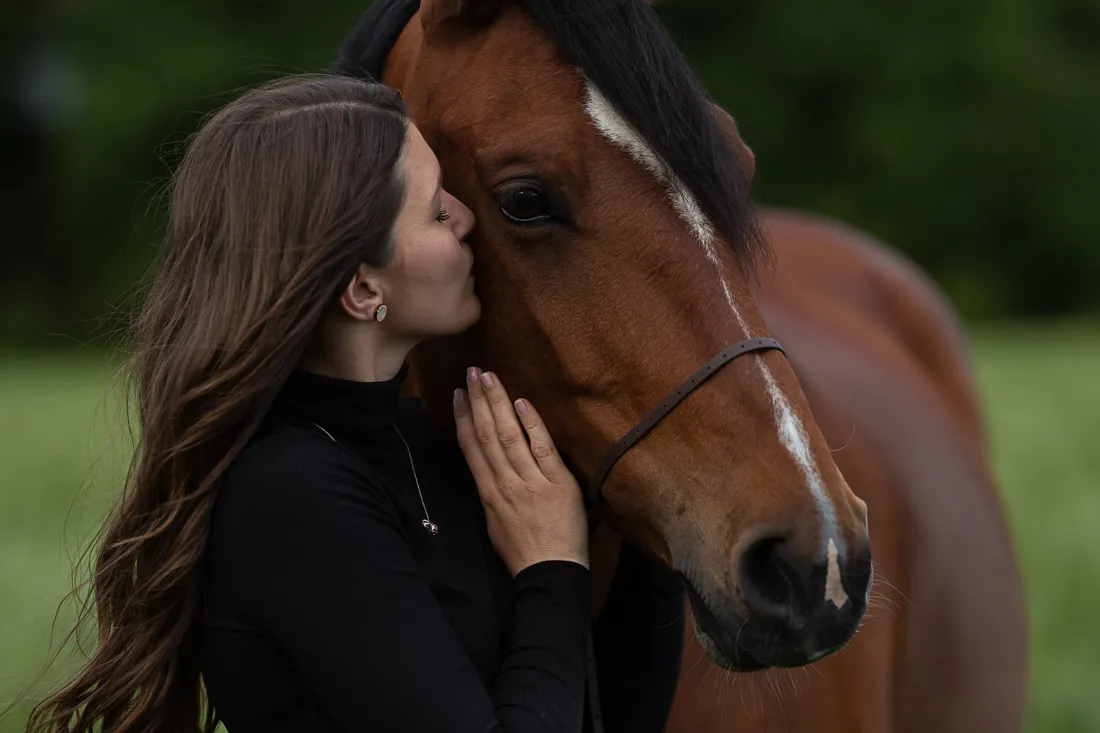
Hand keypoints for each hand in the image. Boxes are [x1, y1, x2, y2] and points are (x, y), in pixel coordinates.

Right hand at [453, 367, 588, 575]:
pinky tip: (521, 403)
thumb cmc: (524, 552)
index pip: (471, 448)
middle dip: (479, 401)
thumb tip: (489, 468)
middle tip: (473, 372)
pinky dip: (531, 424)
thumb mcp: (496, 522)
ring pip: (508, 436)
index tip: (459, 394)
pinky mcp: (557, 484)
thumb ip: (493, 492)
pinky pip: (542, 449)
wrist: (550, 573)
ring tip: (490, 378)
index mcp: (489, 493)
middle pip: (487, 435)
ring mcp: (530, 482)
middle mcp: (505, 484)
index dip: (464, 418)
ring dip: (498, 404)